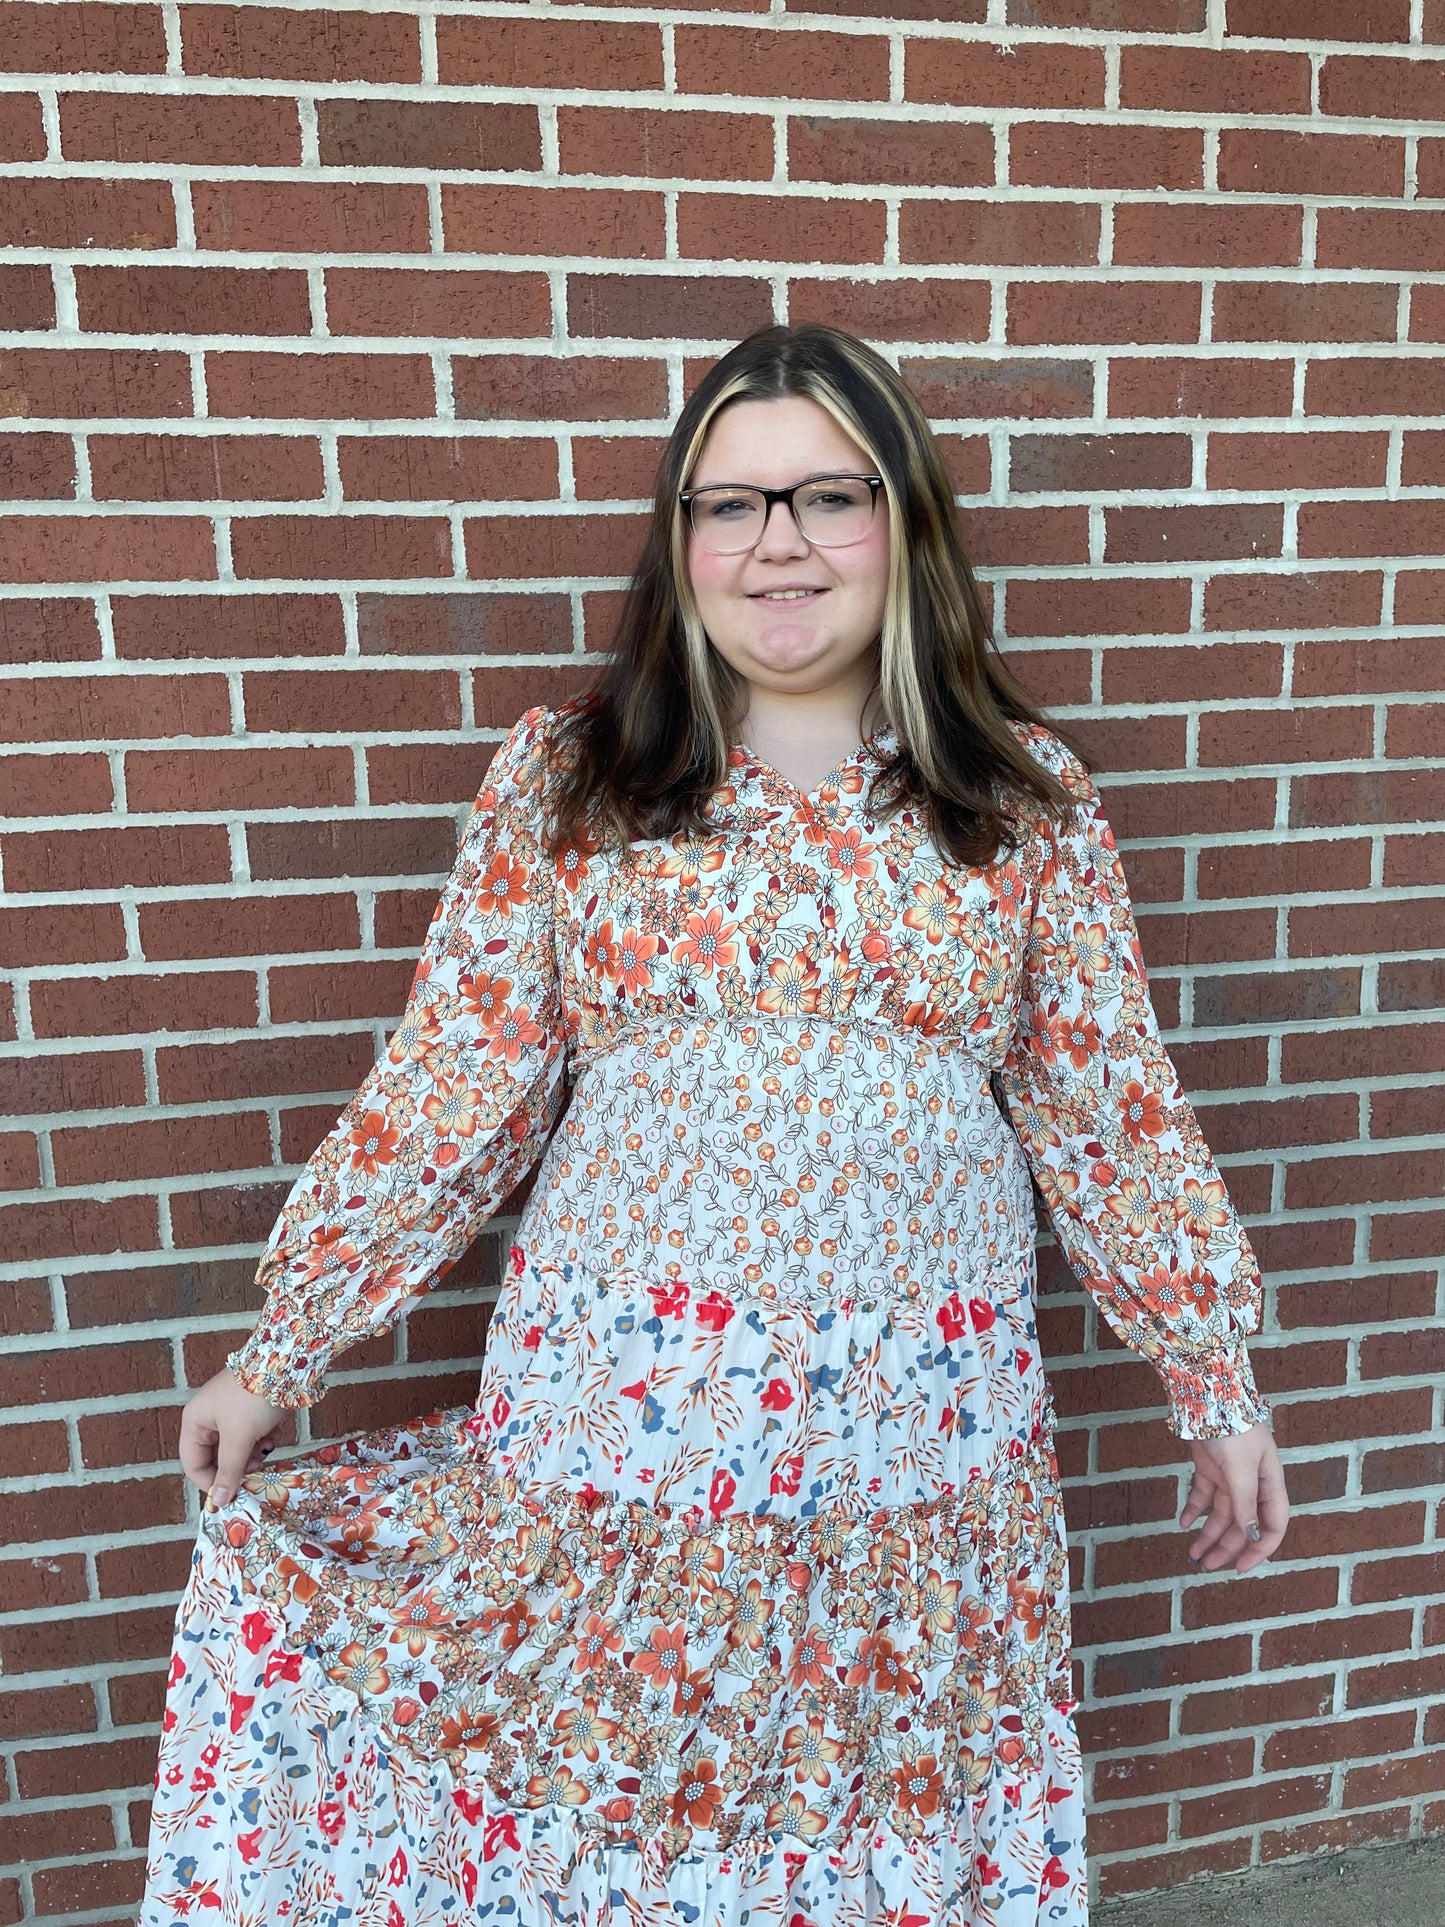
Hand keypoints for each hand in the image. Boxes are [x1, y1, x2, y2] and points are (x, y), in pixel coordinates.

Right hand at [178, 1367, 288, 1508]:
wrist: (286, 1363)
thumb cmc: (253, 1398)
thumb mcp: (239, 1438)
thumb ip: (229, 1471)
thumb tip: (218, 1502)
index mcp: (195, 1421)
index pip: (193, 1464)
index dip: (210, 1482)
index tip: (232, 1495)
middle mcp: (209, 1416)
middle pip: (217, 1456)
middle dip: (238, 1464)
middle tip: (257, 1466)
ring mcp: (231, 1412)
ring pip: (238, 1447)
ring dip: (254, 1451)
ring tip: (267, 1446)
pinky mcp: (251, 1409)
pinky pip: (253, 1434)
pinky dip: (265, 1437)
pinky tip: (275, 1432)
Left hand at [1180, 1421, 1289, 1575]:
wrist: (1207, 1393)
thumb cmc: (1233, 1428)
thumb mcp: (1241, 1470)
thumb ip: (1246, 1504)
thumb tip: (1252, 1535)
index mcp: (1270, 1484)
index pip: (1273, 1525)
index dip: (1260, 1549)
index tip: (1240, 1568)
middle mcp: (1253, 1483)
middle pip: (1243, 1524)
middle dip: (1226, 1547)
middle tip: (1206, 1566)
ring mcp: (1230, 1475)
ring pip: (1221, 1514)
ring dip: (1208, 1535)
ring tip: (1192, 1555)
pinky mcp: (1210, 1467)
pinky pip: (1203, 1496)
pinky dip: (1194, 1510)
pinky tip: (1183, 1523)